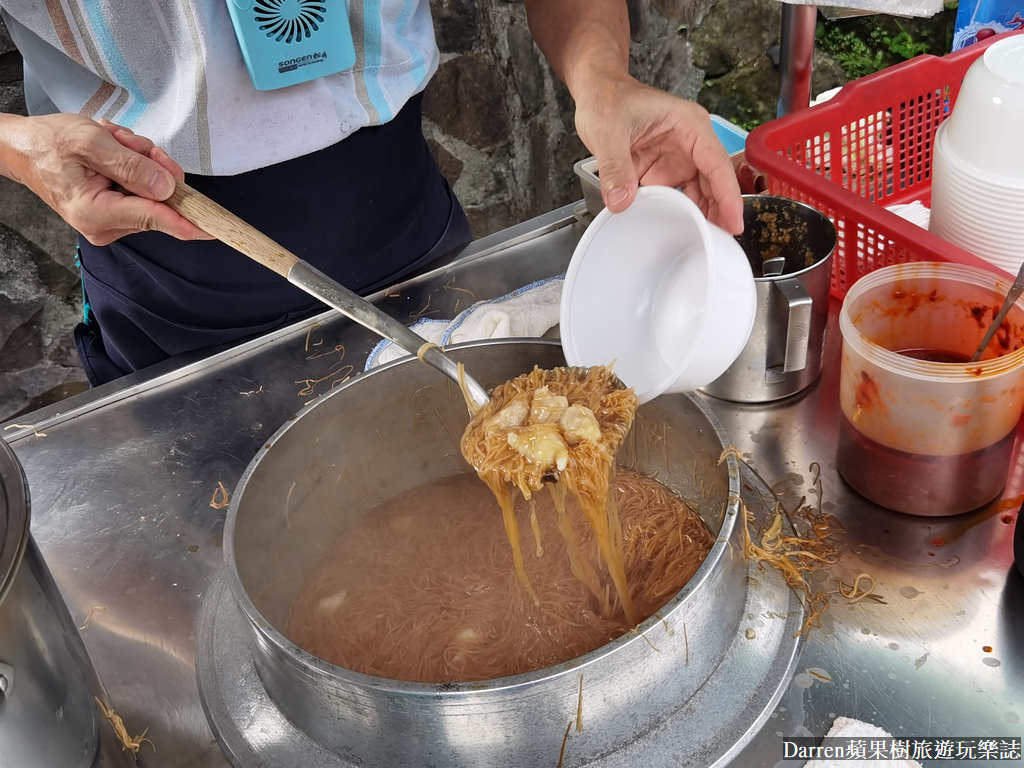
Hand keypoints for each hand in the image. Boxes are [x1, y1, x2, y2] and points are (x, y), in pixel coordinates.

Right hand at [0, 113, 211, 244]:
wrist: (23, 148)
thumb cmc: (49, 143)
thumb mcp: (90, 142)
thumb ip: (130, 165)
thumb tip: (167, 187)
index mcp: (96, 212)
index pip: (155, 218)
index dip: (189, 221)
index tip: (215, 229)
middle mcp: (107, 226)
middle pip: (159, 200)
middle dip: (151, 165)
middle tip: (127, 143)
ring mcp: (113, 223)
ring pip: (154, 192)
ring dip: (140, 162)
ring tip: (112, 145)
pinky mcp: (117, 214)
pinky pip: (144, 190)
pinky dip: (134, 167)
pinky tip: (113, 153)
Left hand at [573, 73, 743, 234]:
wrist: (595, 92)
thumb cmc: (608, 98)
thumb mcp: (608, 131)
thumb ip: (614, 167)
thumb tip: (621, 201)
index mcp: (689, 125)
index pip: (716, 163)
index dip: (727, 195)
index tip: (733, 222)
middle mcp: (690, 143)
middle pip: (713, 182)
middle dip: (720, 212)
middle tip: (721, 243)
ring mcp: (678, 159)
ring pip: (699, 193)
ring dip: (702, 216)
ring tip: (706, 243)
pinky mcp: (663, 171)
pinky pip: (677, 196)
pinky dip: (680, 214)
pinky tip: (682, 232)